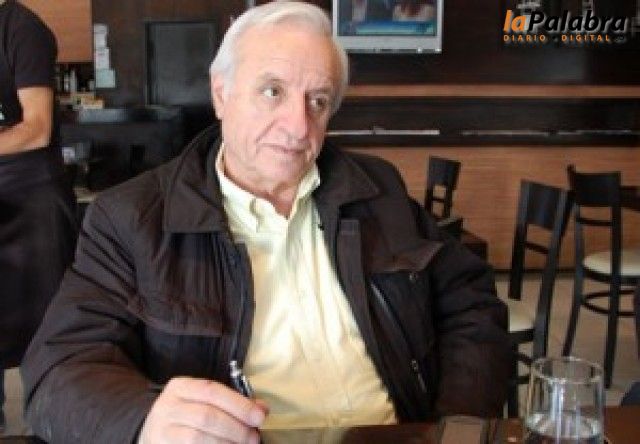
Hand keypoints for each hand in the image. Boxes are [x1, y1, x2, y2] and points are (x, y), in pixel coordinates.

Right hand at [139, 376, 267, 443]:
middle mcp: (166, 407)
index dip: (239, 404)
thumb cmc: (186, 414)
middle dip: (236, 428)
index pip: (211, 391)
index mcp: (179, 387)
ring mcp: (161, 431)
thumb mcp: (203, 400)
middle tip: (254, 437)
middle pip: (207, 416)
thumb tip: (261, 409)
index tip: (260, 416)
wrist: (152, 432)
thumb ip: (231, 402)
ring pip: (197, 438)